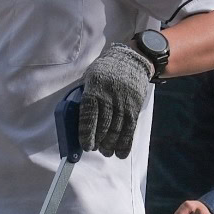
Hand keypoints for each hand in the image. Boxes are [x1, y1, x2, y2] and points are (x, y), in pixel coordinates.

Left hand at [79, 41, 155, 156]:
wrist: (131, 60)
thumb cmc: (105, 70)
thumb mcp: (90, 77)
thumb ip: (85, 96)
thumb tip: (78, 121)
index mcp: (95, 89)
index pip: (89, 115)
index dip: (87, 132)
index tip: (86, 145)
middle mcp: (109, 98)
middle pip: (103, 126)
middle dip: (98, 141)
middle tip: (95, 148)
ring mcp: (124, 104)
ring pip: (117, 131)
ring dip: (110, 145)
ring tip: (106, 151)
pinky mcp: (135, 108)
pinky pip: (130, 130)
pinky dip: (125, 144)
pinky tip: (120, 153)